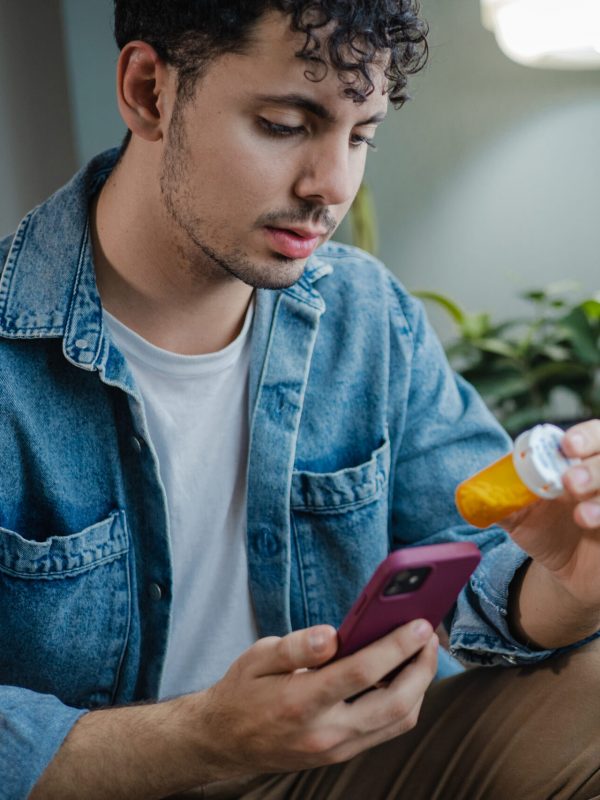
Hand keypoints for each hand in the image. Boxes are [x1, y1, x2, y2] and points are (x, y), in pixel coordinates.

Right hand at [186, 620, 437, 780]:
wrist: (224, 742)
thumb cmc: (242, 691)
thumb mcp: (258, 657)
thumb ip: (297, 646)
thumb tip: (332, 635)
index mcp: (301, 701)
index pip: (362, 672)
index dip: (396, 646)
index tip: (419, 623)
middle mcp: (325, 732)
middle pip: (395, 703)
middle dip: (422, 667)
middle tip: (429, 635)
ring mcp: (337, 749)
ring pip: (399, 722)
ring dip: (420, 686)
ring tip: (422, 652)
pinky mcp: (342, 754)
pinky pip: (387, 730)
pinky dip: (405, 702)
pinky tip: (403, 675)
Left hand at [502, 421, 599, 609]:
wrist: (567, 573)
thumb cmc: (546, 533)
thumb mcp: (519, 517)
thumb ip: (501, 502)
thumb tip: (471, 494)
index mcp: (580, 463)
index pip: (593, 436)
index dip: (585, 436)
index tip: (567, 445)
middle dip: (594, 467)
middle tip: (569, 481)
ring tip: (580, 516)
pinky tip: (590, 526)